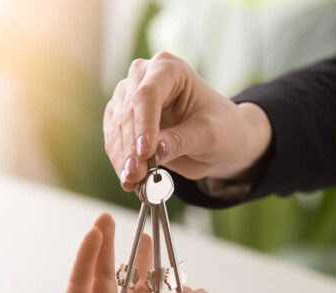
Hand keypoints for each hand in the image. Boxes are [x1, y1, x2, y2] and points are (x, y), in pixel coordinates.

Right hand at [51, 213, 207, 292]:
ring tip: (105, 217)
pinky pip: (80, 276)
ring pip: (101, 273)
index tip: (161, 250)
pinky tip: (94, 232)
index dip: (160, 270)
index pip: (157, 292)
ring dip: (104, 244)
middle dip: (136, 254)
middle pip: (130, 280)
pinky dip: (86, 254)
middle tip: (141, 234)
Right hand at [103, 52, 270, 190]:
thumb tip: (156, 150)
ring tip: (131, 181)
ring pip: (116, 127)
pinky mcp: (121, 118)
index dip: (144, 124)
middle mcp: (144, 77)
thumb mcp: (209, 135)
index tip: (145, 153)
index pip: (148, 94)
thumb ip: (182, 140)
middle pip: (128, 111)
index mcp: (170, 69)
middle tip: (135, 175)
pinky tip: (128, 178)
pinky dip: (119, 160)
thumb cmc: (221, 128)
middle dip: (130, 147)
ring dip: (121, 156)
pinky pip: (114, 139)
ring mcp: (129, 96)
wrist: (217, 140)